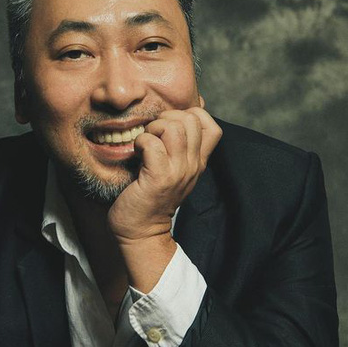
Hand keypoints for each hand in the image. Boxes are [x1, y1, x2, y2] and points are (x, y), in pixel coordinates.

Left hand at [108, 106, 221, 243]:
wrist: (141, 231)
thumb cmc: (150, 196)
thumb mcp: (172, 169)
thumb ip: (179, 146)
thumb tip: (180, 117)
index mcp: (197, 161)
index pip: (211, 124)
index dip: (189, 115)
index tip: (168, 128)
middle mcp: (192, 165)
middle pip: (191, 119)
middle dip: (166, 118)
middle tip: (152, 135)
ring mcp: (178, 171)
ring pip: (173, 128)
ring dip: (153, 129)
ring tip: (145, 143)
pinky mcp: (159, 178)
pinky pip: (152, 144)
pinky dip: (141, 142)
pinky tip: (136, 154)